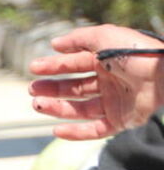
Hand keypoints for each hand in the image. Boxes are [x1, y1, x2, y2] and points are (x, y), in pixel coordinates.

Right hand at [29, 24, 163, 138]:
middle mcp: (109, 82)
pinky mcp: (122, 120)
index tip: (33, 68)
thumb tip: (54, 44)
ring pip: (79, 109)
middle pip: (74, 88)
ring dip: (57, 108)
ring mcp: (115, 102)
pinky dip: (75, 133)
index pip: (74, 65)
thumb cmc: (136, 51)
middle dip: (52, 89)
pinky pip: (95, 130)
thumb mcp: (104, 36)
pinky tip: (56, 130)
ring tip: (38, 105)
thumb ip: (78, 39)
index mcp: (106, 61)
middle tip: (33, 89)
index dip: (53, 66)